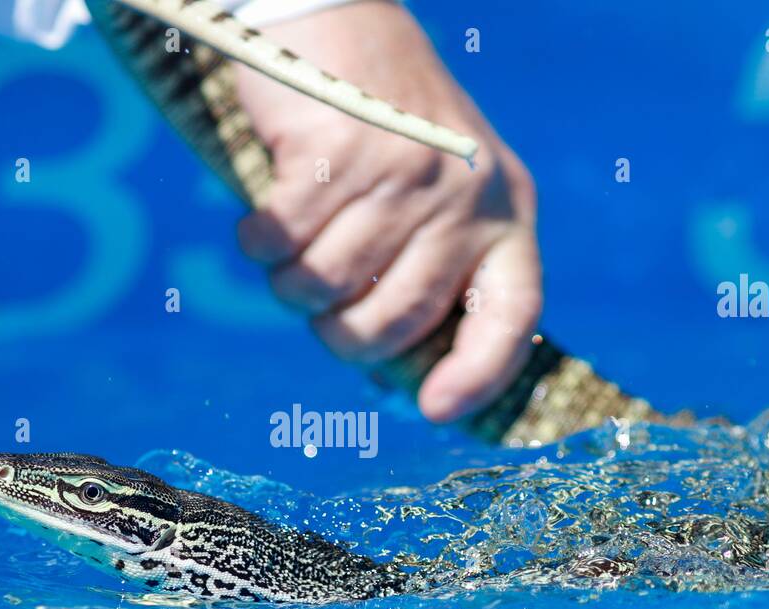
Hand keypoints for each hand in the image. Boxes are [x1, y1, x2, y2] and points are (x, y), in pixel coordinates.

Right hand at [232, 0, 541, 422]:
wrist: (334, 15)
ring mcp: (401, 175)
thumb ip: (429, 263)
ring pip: (324, 289)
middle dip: (339, 331)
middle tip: (318, 300)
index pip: (511, 314)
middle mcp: (462, 197)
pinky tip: (262, 215)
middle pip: (393, 322)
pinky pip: (278, 243)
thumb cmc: (379, 120)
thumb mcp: (437, 187)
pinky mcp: (335, 155)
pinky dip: (256, 241)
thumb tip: (394, 373)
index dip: (476, 375)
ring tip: (290, 242)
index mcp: (504, 211)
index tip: (433, 410)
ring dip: (289, 282)